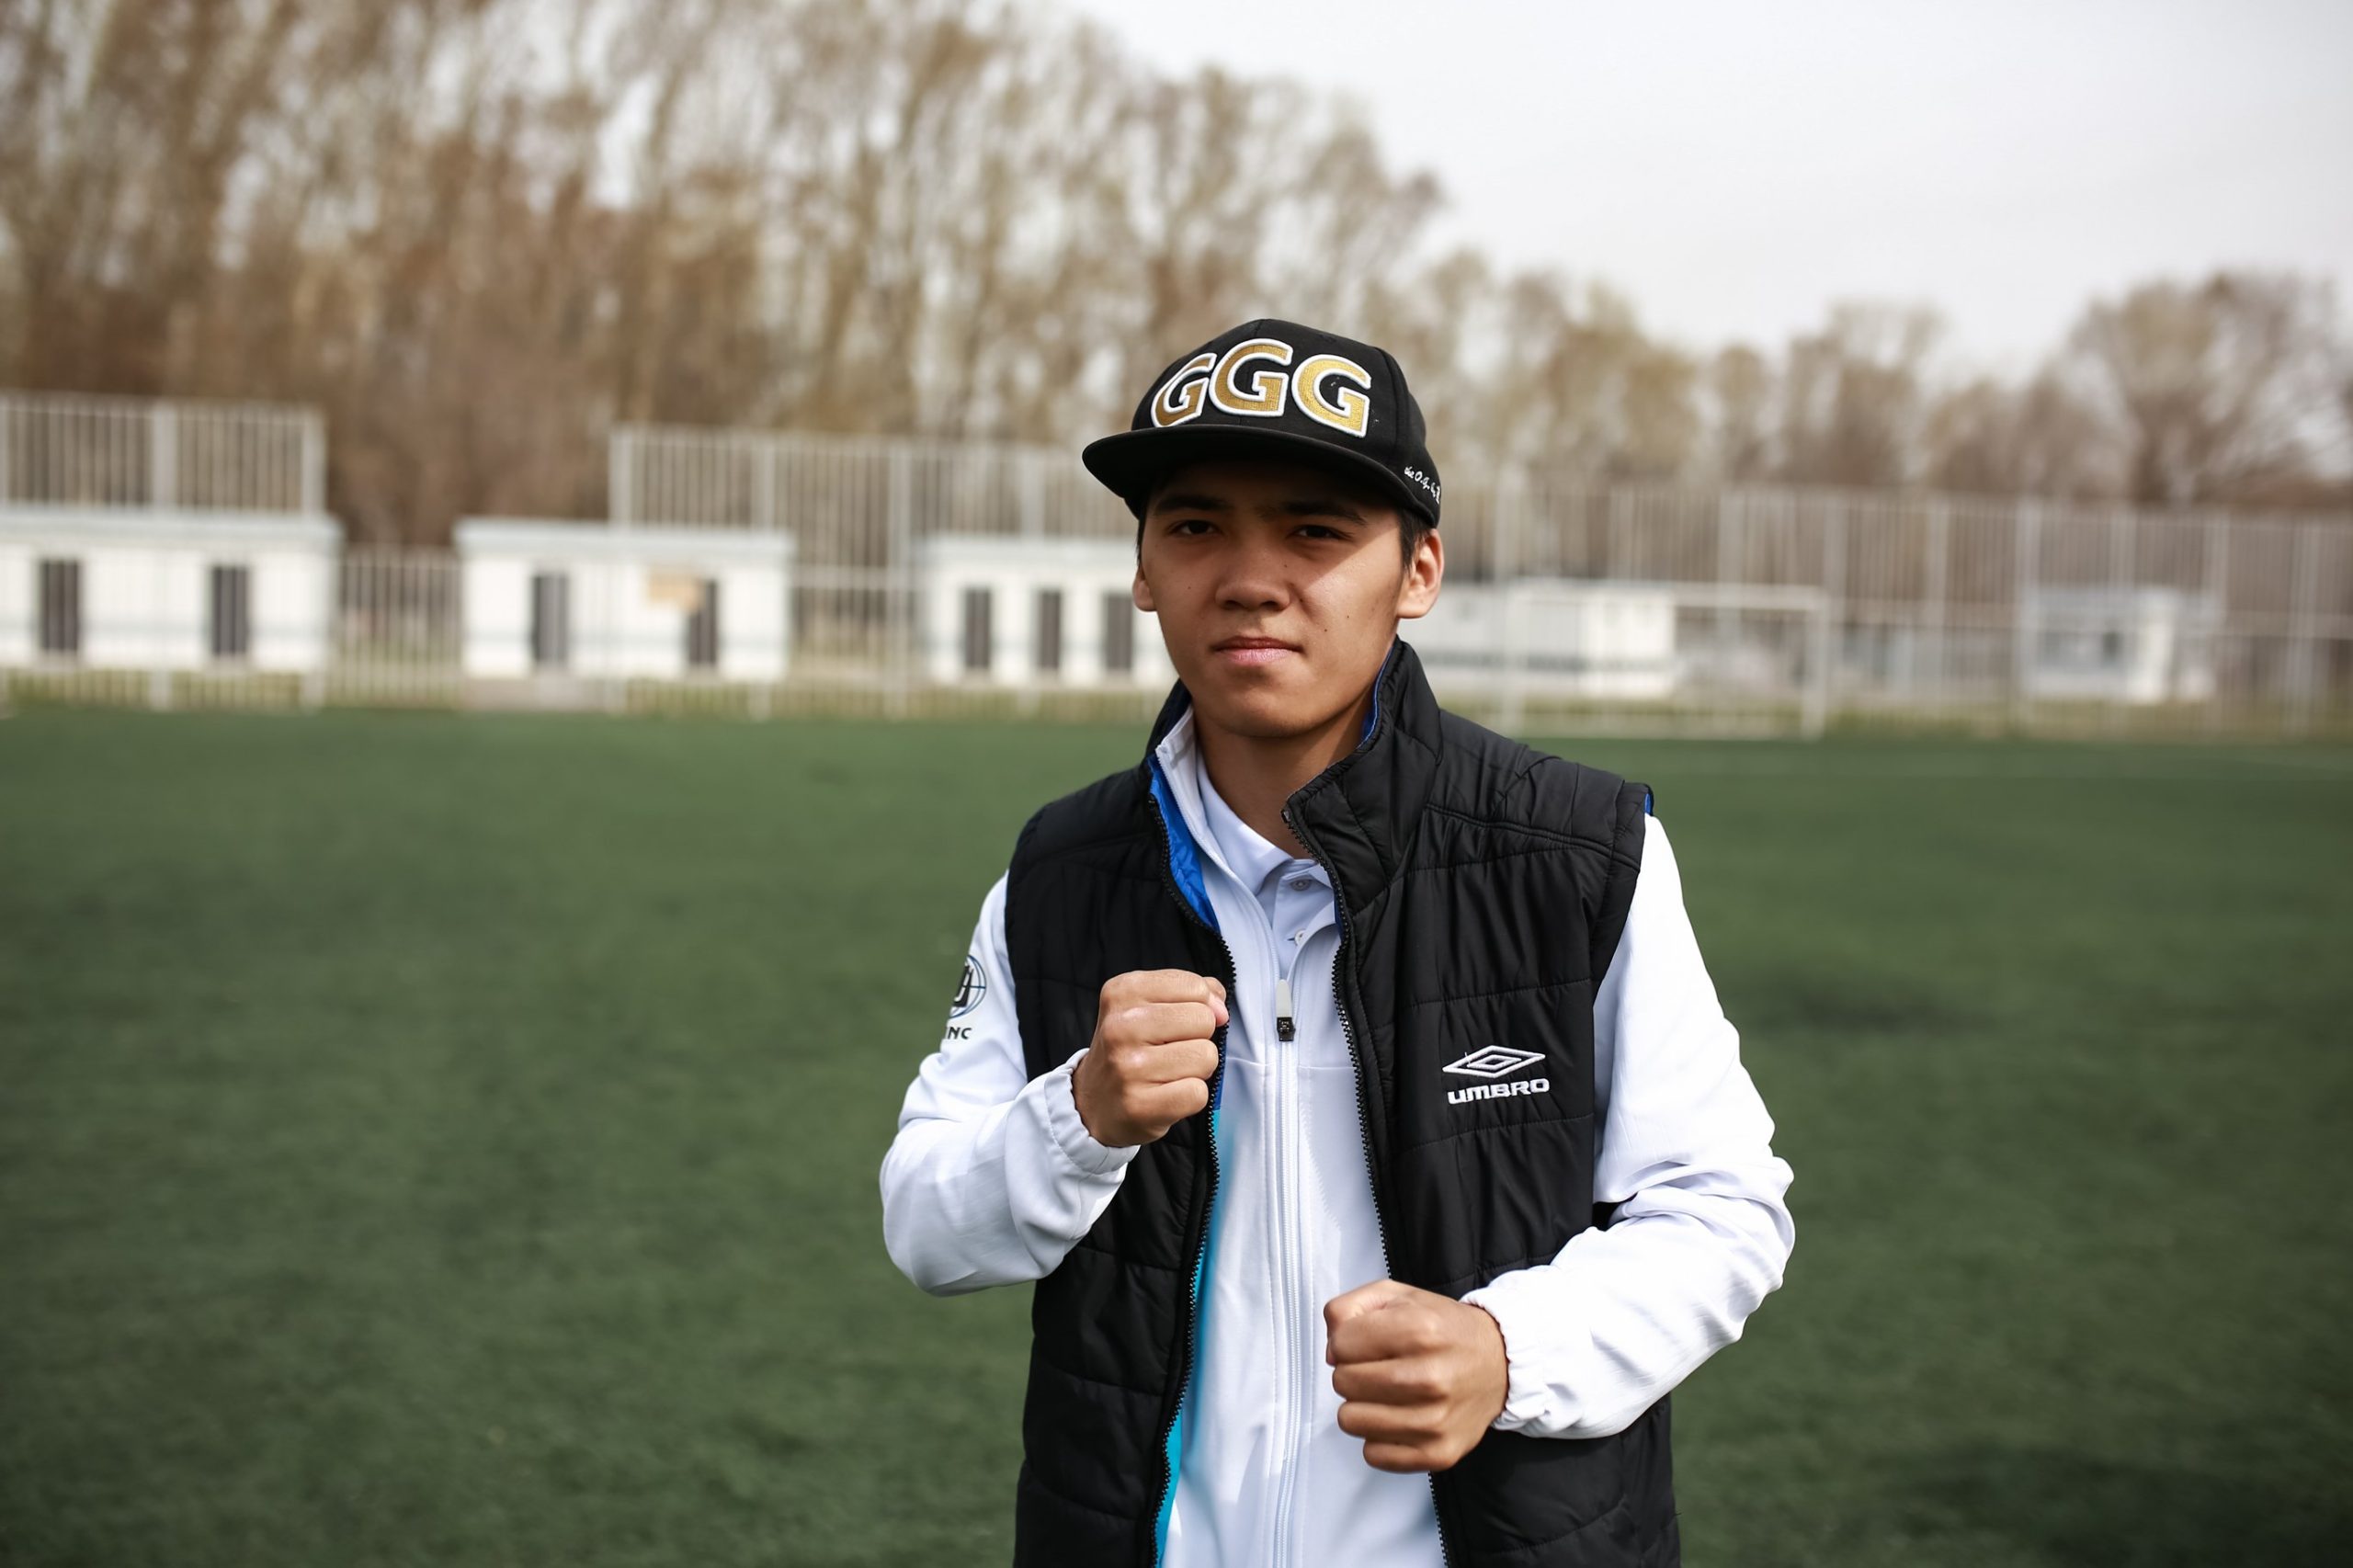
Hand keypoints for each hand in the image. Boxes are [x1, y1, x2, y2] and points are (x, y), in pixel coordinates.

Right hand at [1071, 970, 1227, 1147]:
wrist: (1094, 1103)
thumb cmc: (1127, 1051)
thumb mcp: (1146, 1006)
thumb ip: (1189, 993)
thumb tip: (1220, 1008)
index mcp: (1122, 992)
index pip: (1194, 987)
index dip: (1201, 1007)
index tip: (1180, 1023)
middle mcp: (1121, 1026)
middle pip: (1204, 1020)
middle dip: (1198, 1038)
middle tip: (1170, 1051)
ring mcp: (1129, 1067)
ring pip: (1206, 1056)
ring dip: (1197, 1069)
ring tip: (1167, 1073)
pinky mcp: (1141, 1105)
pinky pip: (1198, 1093)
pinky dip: (1190, 1097)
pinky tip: (1166, 1095)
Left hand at [1324, 1279, 1509, 1472]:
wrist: (1499, 1363)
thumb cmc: (1443, 1329)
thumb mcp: (1398, 1296)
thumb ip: (1350, 1308)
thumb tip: (1331, 1348)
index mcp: (1419, 1330)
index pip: (1341, 1344)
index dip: (1345, 1342)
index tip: (1365, 1343)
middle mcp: (1429, 1377)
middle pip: (1342, 1383)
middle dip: (1351, 1372)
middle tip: (1377, 1368)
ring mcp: (1435, 1420)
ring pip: (1350, 1420)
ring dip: (1361, 1406)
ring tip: (1387, 1393)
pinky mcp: (1438, 1453)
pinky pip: (1373, 1454)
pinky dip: (1379, 1436)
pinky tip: (1399, 1417)